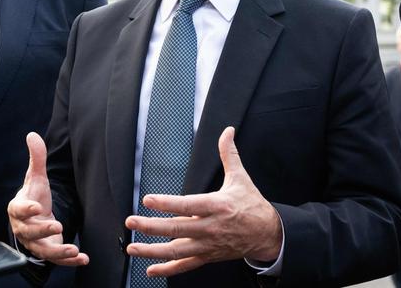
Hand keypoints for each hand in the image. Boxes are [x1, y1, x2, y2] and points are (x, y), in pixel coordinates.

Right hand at [7, 132, 88, 265]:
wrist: (34, 218)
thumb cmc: (34, 196)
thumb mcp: (36, 177)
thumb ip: (36, 158)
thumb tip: (32, 135)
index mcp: (18, 208)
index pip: (20, 209)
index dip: (27, 209)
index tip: (37, 207)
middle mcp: (24, 228)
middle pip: (30, 232)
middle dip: (43, 230)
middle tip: (57, 226)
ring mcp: (35, 242)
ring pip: (43, 250)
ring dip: (58, 252)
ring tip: (73, 250)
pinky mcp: (47, 251)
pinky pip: (56, 259)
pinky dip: (69, 261)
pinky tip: (83, 258)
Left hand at [125, 126, 281, 277]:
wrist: (269, 235)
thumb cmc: (252, 205)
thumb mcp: (241, 178)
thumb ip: (229, 154)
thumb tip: (227, 131)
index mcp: (217, 206)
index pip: (188, 205)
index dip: (167, 203)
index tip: (148, 200)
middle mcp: (210, 228)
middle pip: (177, 229)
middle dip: (151, 227)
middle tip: (131, 221)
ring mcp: (208, 245)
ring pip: (177, 251)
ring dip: (152, 251)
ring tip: (132, 247)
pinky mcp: (208, 256)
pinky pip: (185, 265)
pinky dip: (167, 270)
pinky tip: (150, 270)